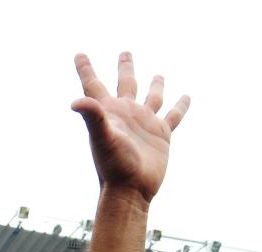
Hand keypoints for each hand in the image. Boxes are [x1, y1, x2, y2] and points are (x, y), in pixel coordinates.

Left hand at [72, 52, 189, 202]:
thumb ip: (92, 117)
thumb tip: (75, 102)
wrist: (131, 190)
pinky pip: (174, 115)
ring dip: (155, 85)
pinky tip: (186, 96)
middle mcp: (126, 114)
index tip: (79, 54)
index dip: (85, 69)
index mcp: (108, 112)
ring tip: (158, 74)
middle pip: (126, 83)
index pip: (93, 84)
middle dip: (125, 68)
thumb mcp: (102, 138)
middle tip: (125, 52)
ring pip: (152, 97)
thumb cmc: (113, 166)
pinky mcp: (161, 135)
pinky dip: (181, 105)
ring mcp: (144, 123)